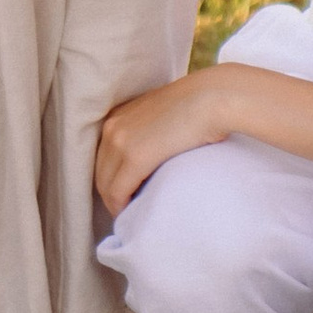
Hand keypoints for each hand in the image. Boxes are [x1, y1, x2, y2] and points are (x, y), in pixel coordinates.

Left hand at [93, 69, 239, 216]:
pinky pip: (117, 192)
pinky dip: (121, 207)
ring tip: (132, 214)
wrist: (212, 98)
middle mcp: (112, 127)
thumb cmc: (199, 104)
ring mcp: (120, 142)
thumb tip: (157, 149)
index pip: (104, 155)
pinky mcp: (134, 158)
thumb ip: (151, 129)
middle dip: (110, 193)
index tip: (126, 192)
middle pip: (101, 171)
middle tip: (128, 209)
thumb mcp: (163, 114)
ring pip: (105, 185)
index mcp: (118, 115)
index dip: (112, 177)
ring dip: (115, 203)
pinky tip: (133, 214)